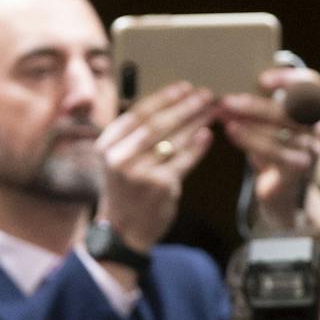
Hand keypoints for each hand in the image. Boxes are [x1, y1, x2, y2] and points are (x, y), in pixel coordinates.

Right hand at [95, 81, 217, 254]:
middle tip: (205, 95)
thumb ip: (135, 137)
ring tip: (212, 111)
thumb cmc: (127, 192)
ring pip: (172, 139)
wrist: (123, 232)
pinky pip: (183, 161)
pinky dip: (197, 147)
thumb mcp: (119, 161)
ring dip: (195, 122)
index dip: (164, 98)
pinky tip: (207, 135)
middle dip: (184, 106)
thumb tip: (171, 105)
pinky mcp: (159, 186)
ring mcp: (139, 172)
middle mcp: (120, 157)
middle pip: (157, 123)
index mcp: (107, 145)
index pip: (138, 113)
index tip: (184, 87)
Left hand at [218, 68, 319, 232]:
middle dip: (256, 103)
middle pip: (292, 109)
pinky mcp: (300, 170)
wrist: (282, 190)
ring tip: (223, 114)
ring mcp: (313, 151)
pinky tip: (231, 131)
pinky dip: (250, 139)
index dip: (290, 78)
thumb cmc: (274, 146)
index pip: (314, 84)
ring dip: (248, 120)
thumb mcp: (270, 119)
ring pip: (280, 131)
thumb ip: (260, 100)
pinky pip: (275, 151)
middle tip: (227, 99)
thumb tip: (227, 82)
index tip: (261, 80)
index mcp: (318, 110)